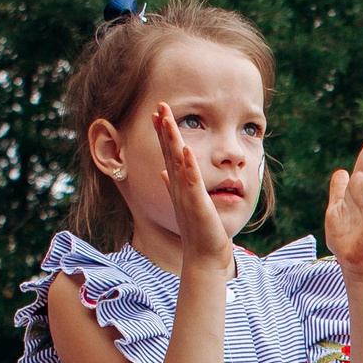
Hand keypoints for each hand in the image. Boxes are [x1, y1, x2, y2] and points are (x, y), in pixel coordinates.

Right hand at [152, 102, 233, 262]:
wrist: (204, 257)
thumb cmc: (199, 232)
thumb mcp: (187, 204)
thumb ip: (175, 187)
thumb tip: (163, 173)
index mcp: (177, 186)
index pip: (167, 154)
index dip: (163, 133)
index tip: (159, 113)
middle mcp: (178, 188)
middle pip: (168, 152)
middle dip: (164, 129)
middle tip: (159, 106)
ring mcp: (185, 195)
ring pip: (176, 162)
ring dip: (172, 140)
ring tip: (168, 118)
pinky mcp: (197, 205)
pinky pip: (192, 182)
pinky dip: (189, 165)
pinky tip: (186, 149)